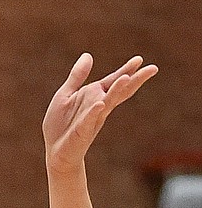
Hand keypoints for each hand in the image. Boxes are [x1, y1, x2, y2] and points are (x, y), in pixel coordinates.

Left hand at [42, 54, 157, 169]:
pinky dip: (94, 111)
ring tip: (126, 78)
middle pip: (118, 91)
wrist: (55, 152)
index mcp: (93, 96)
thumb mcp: (65, 94)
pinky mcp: (81, 131)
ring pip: (107, 103)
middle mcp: (97, 106)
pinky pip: (89, 120)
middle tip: (153, 68)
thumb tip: (88, 55)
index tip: (139, 60)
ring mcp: (91, 119)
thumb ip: (77, 76)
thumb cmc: (60, 124)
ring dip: (116, 91)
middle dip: (134, 80)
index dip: (125, 70)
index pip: (112, 82)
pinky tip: (101, 103)